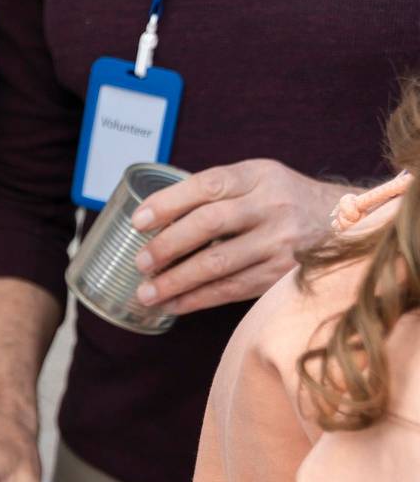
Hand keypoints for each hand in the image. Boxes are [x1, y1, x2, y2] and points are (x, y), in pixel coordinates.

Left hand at [131, 159, 350, 313]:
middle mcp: (272, 206)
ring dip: (176, 282)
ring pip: (219, 264)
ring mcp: (281, 242)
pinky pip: (233, 289)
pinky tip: (173, 305)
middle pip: (210, 225)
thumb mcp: (256, 180)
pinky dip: (197, 299)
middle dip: (167, 246)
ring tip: (146, 293)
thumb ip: (215, 193)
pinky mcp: (284, 274)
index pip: (207, 185)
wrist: (345, 221)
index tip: (137, 222)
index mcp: (258, 176)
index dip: (168, 203)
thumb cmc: (282, 199)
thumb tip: (152, 219)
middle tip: (140, 263)